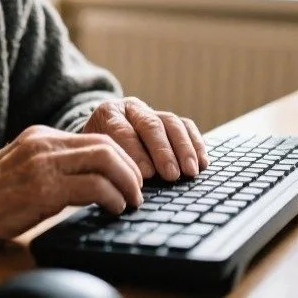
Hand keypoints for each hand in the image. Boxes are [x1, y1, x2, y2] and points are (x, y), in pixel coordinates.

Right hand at [0, 125, 142, 247]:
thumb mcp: (24, 169)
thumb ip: (53, 166)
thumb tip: (93, 179)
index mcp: (41, 136)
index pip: (96, 138)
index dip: (122, 159)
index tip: (130, 180)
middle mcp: (44, 144)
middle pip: (107, 146)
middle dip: (131, 170)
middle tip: (138, 192)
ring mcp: (43, 164)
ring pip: (106, 162)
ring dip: (126, 185)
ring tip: (129, 203)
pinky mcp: (42, 189)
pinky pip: (93, 187)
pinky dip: (112, 198)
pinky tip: (112, 210)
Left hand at [80, 97, 208, 180]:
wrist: (102, 137)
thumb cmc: (99, 154)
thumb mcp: (95, 156)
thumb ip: (109, 165)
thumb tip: (128, 188)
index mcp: (108, 115)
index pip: (122, 131)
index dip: (136, 153)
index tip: (146, 174)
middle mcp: (131, 109)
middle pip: (150, 125)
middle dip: (163, 151)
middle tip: (171, 175)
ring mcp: (152, 111)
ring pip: (171, 123)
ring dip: (184, 149)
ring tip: (190, 172)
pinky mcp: (169, 119)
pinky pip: (186, 126)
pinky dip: (196, 144)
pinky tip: (202, 163)